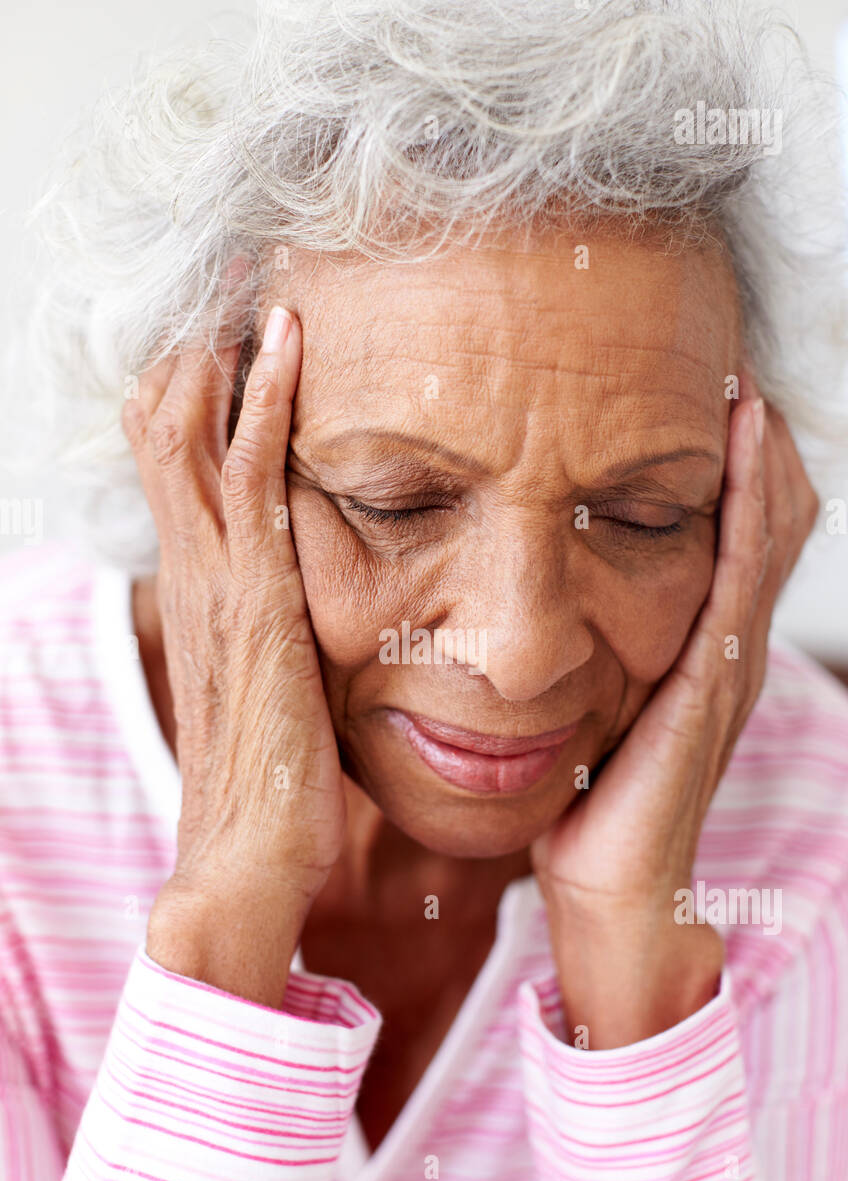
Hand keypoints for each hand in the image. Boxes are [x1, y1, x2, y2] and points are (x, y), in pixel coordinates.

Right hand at [121, 302, 345, 1003]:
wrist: (248, 862)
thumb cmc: (273, 787)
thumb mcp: (273, 691)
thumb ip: (279, 639)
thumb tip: (306, 614)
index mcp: (204, 590)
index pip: (177, 459)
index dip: (199, 387)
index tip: (240, 323)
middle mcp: (197, 573)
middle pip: (165, 423)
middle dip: (199, 344)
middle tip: (243, 275)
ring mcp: (218, 583)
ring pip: (191, 432)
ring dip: (225, 350)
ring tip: (258, 277)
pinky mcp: (255, 601)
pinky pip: (251, 478)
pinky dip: (267, 403)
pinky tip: (290, 343)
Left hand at [531, 381, 818, 1045]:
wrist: (611, 887)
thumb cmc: (592, 806)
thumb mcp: (597, 711)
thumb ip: (594, 657)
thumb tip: (546, 604)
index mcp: (702, 652)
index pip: (741, 535)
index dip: (738, 468)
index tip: (704, 399)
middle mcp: (730, 647)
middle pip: (773, 521)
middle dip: (758, 446)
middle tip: (729, 370)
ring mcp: (732, 661)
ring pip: (768, 531)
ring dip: (761, 455)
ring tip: (742, 383)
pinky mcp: (714, 677)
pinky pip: (739, 568)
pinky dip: (749, 500)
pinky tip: (742, 441)